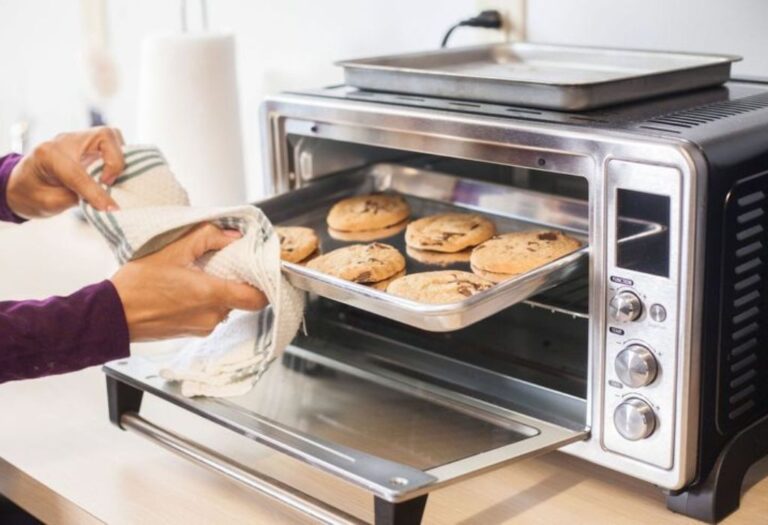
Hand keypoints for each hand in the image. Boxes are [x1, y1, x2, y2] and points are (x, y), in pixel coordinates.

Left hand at [6, 126, 124, 218]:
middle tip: (108, 183)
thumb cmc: (33, 194)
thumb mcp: (50, 203)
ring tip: (111, 179)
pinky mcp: (89, 144)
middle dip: (115, 162)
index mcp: (48, 155)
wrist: (24, 183)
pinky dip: (118, 157)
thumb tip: (106, 200)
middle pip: (104, 137)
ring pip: (111, 136)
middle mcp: (65, 141)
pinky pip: (112, 143)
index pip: (79, 172)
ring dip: (119, 157)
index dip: (96, 193)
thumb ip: (78, 199)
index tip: (111, 209)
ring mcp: (79, 139)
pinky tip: (112, 174)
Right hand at [111, 223, 267, 340]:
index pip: (258, 297)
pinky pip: (211, 314)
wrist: (111, 315)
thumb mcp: (172, 249)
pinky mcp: (193, 332)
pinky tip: (188, 289)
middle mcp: (212, 316)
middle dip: (236, 281)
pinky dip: (206, 301)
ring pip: (226, 307)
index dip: (265, 283)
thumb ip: (207, 237)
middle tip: (223, 264)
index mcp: (211, 295)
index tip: (261, 269)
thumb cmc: (137, 285)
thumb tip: (233, 236)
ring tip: (199, 275)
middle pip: (241, 299)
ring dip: (219, 291)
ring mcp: (203, 327)